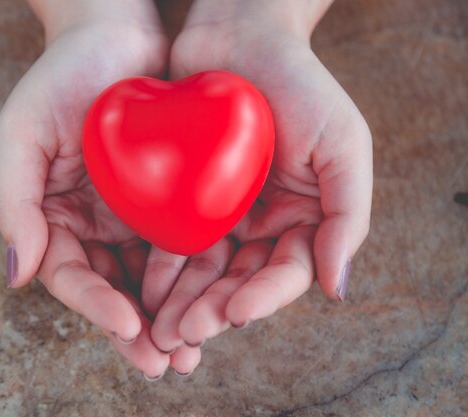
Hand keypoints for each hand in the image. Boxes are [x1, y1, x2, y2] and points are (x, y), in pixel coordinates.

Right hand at [0, 0, 199, 378]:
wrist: (115, 31)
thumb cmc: (63, 75)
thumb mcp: (21, 132)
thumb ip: (16, 202)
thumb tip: (17, 275)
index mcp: (55, 216)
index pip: (73, 275)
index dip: (96, 306)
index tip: (128, 326)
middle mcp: (93, 223)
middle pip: (114, 289)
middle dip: (138, 331)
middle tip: (166, 365)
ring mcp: (131, 214)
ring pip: (151, 278)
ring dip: (171, 316)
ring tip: (192, 352)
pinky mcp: (169, 199)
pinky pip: (182, 244)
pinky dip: (195, 277)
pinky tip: (216, 300)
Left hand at [142, 0, 371, 354]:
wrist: (241, 36)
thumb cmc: (300, 84)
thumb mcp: (343, 144)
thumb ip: (347, 216)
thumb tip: (336, 289)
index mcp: (301, 218)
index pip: (285, 273)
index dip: (263, 297)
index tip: (237, 314)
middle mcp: (261, 224)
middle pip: (238, 280)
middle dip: (213, 310)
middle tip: (184, 334)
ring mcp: (221, 214)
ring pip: (202, 270)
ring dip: (182, 300)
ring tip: (160, 327)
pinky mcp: (183, 198)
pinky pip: (171, 239)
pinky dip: (160, 265)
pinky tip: (143, 286)